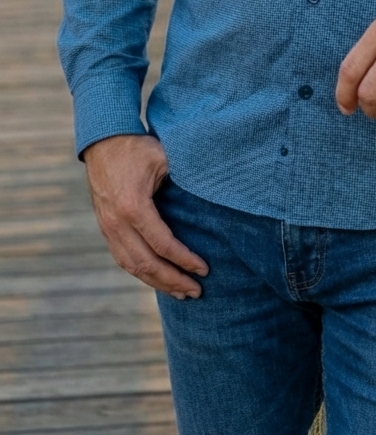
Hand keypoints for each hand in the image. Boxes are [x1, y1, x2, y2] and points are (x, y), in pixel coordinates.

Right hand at [83, 134, 208, 298]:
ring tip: (181, 293)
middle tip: (197, 292)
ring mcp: (108, 229)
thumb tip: (214, 191)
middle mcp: (117, 224)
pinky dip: (142, 273)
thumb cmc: (137, 148)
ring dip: (157, 283)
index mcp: (133, 207)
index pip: (163, 245)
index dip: (184, 260)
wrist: (102, 142)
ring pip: (133, 267)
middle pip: (147, 264)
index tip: (204, 270)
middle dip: (173, 280)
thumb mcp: (163, 157)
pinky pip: (123, 259)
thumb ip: (184, 177)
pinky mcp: (106, 229)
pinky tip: (158, 279)